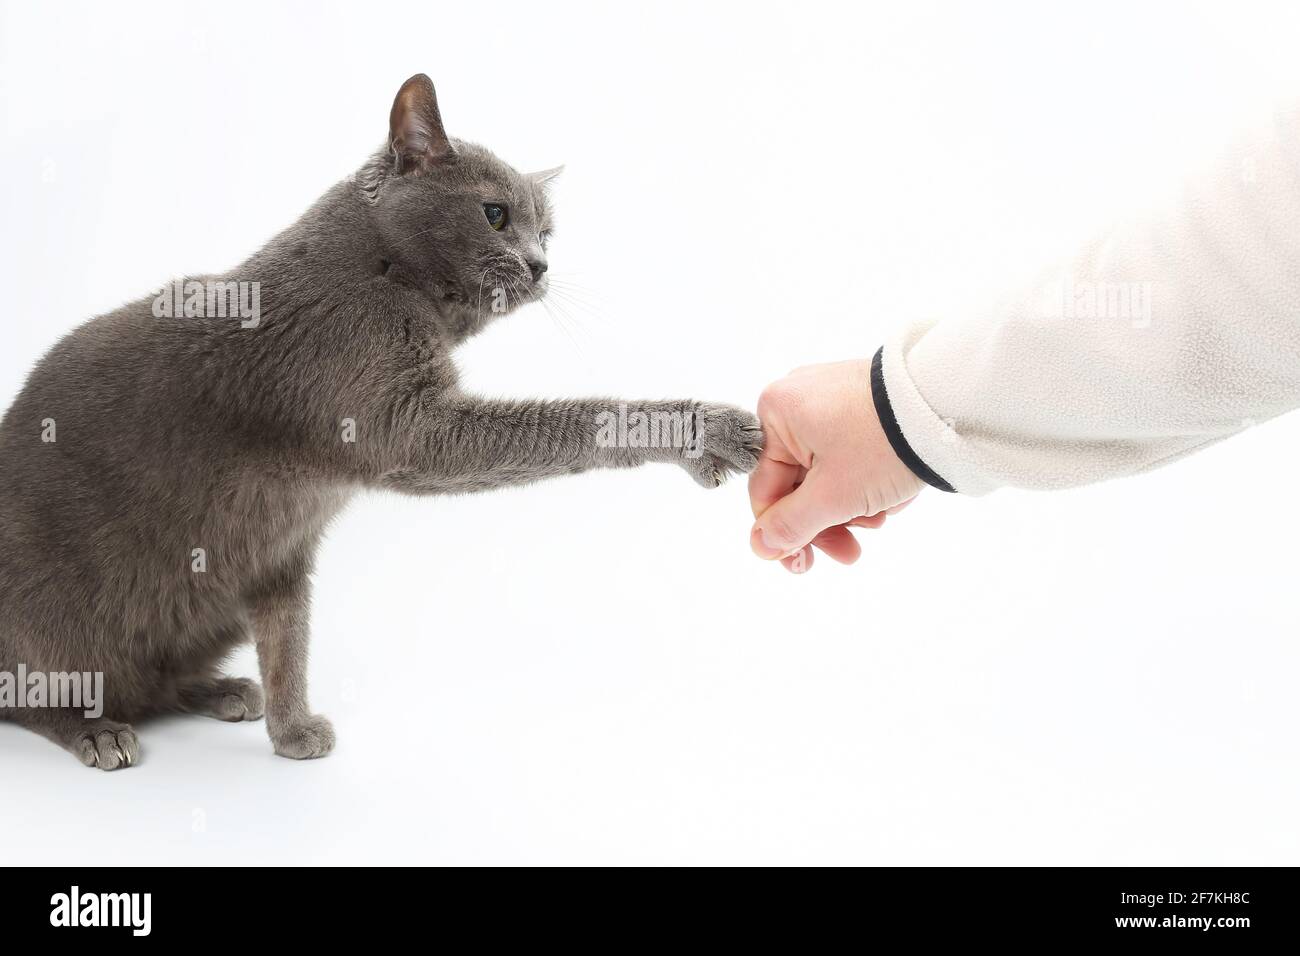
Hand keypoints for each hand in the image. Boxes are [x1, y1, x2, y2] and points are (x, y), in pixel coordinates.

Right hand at [748, 360, 922, 572]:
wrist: (948, 403)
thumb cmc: (882, 444)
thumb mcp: (832, 496)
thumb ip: (792, 525)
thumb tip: (761, 546)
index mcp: (776, 413)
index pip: (765, 488)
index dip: (783, 532)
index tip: (802, 564)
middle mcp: (797, 400)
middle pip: (798, 482)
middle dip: (828, 521)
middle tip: (848, 554)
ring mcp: (831, 399)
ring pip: (827, 473)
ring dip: (852, 505)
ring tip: (882, 516)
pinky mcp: (861, 404)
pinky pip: (849, 454)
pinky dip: (866, 481)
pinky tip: (893, 493)